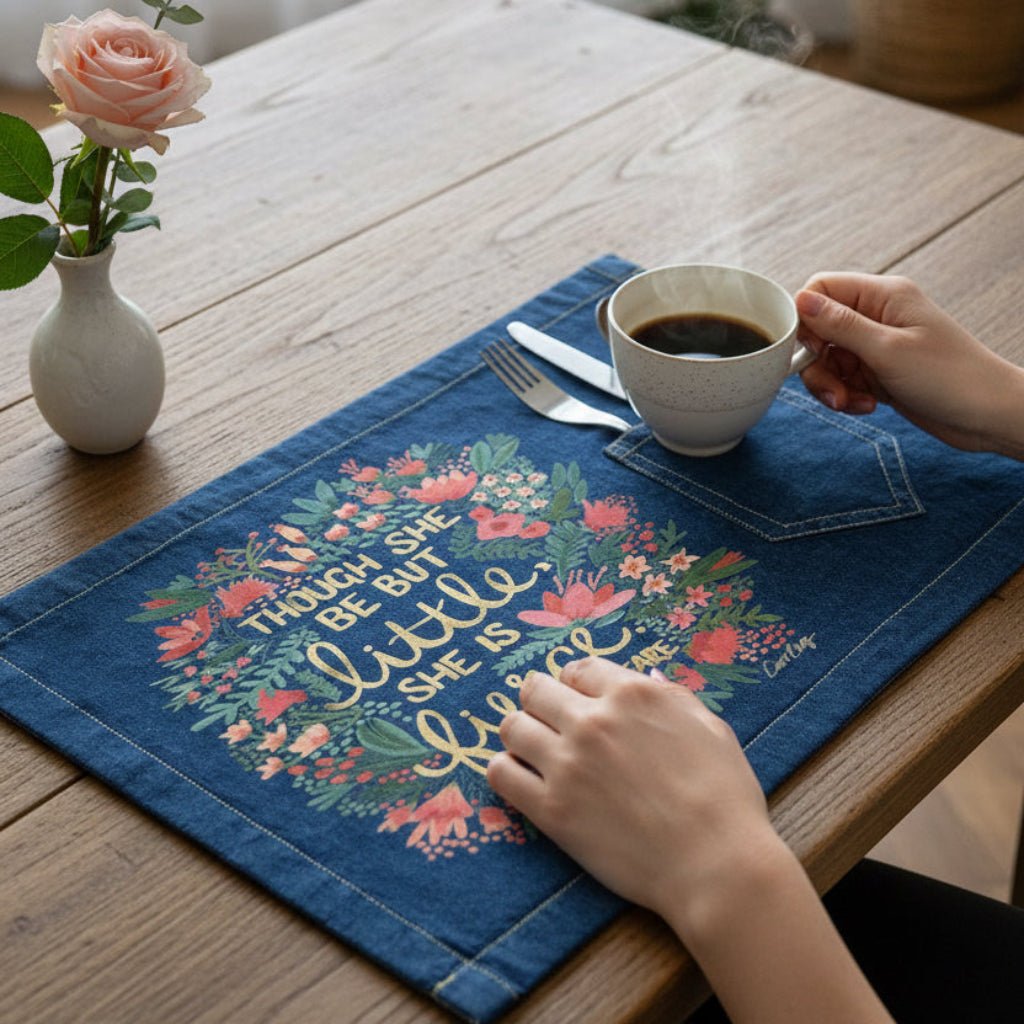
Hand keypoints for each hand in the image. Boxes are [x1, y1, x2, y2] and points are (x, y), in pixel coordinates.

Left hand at [486, 658, 777, 928]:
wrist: (716, 864)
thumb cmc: (724, 796)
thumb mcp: (708, 727)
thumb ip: (669, 697)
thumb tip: (644, 680)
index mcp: (632, 694)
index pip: (578, 669)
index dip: (577, 684)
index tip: (579, 701)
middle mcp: (592, 720)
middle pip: (535, 690)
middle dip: (542, 702)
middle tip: (552, 723)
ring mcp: (567, 764)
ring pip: (511, 727)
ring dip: (522, 734)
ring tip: (536, 751)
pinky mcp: (550, 810)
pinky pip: (500, 773)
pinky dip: (507, 770)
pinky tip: (524, 779)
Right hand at [796, 273, 1023, 456]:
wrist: (986, 415)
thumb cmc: (950, 377)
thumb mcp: (887, 350)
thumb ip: (840, 325)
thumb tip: (800, 300)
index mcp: (882, 296)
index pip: (821, 289)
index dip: (805, 320)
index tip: (812, 350)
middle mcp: (877, 316)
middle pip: (819, 331)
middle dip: (818, 366)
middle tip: (833, 391)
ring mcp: (877, 345)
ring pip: (828, 360)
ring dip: (832, 386)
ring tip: (852, 403)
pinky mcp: (878, 371)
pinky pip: (843, 380)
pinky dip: (847, 396)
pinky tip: (867, 405)